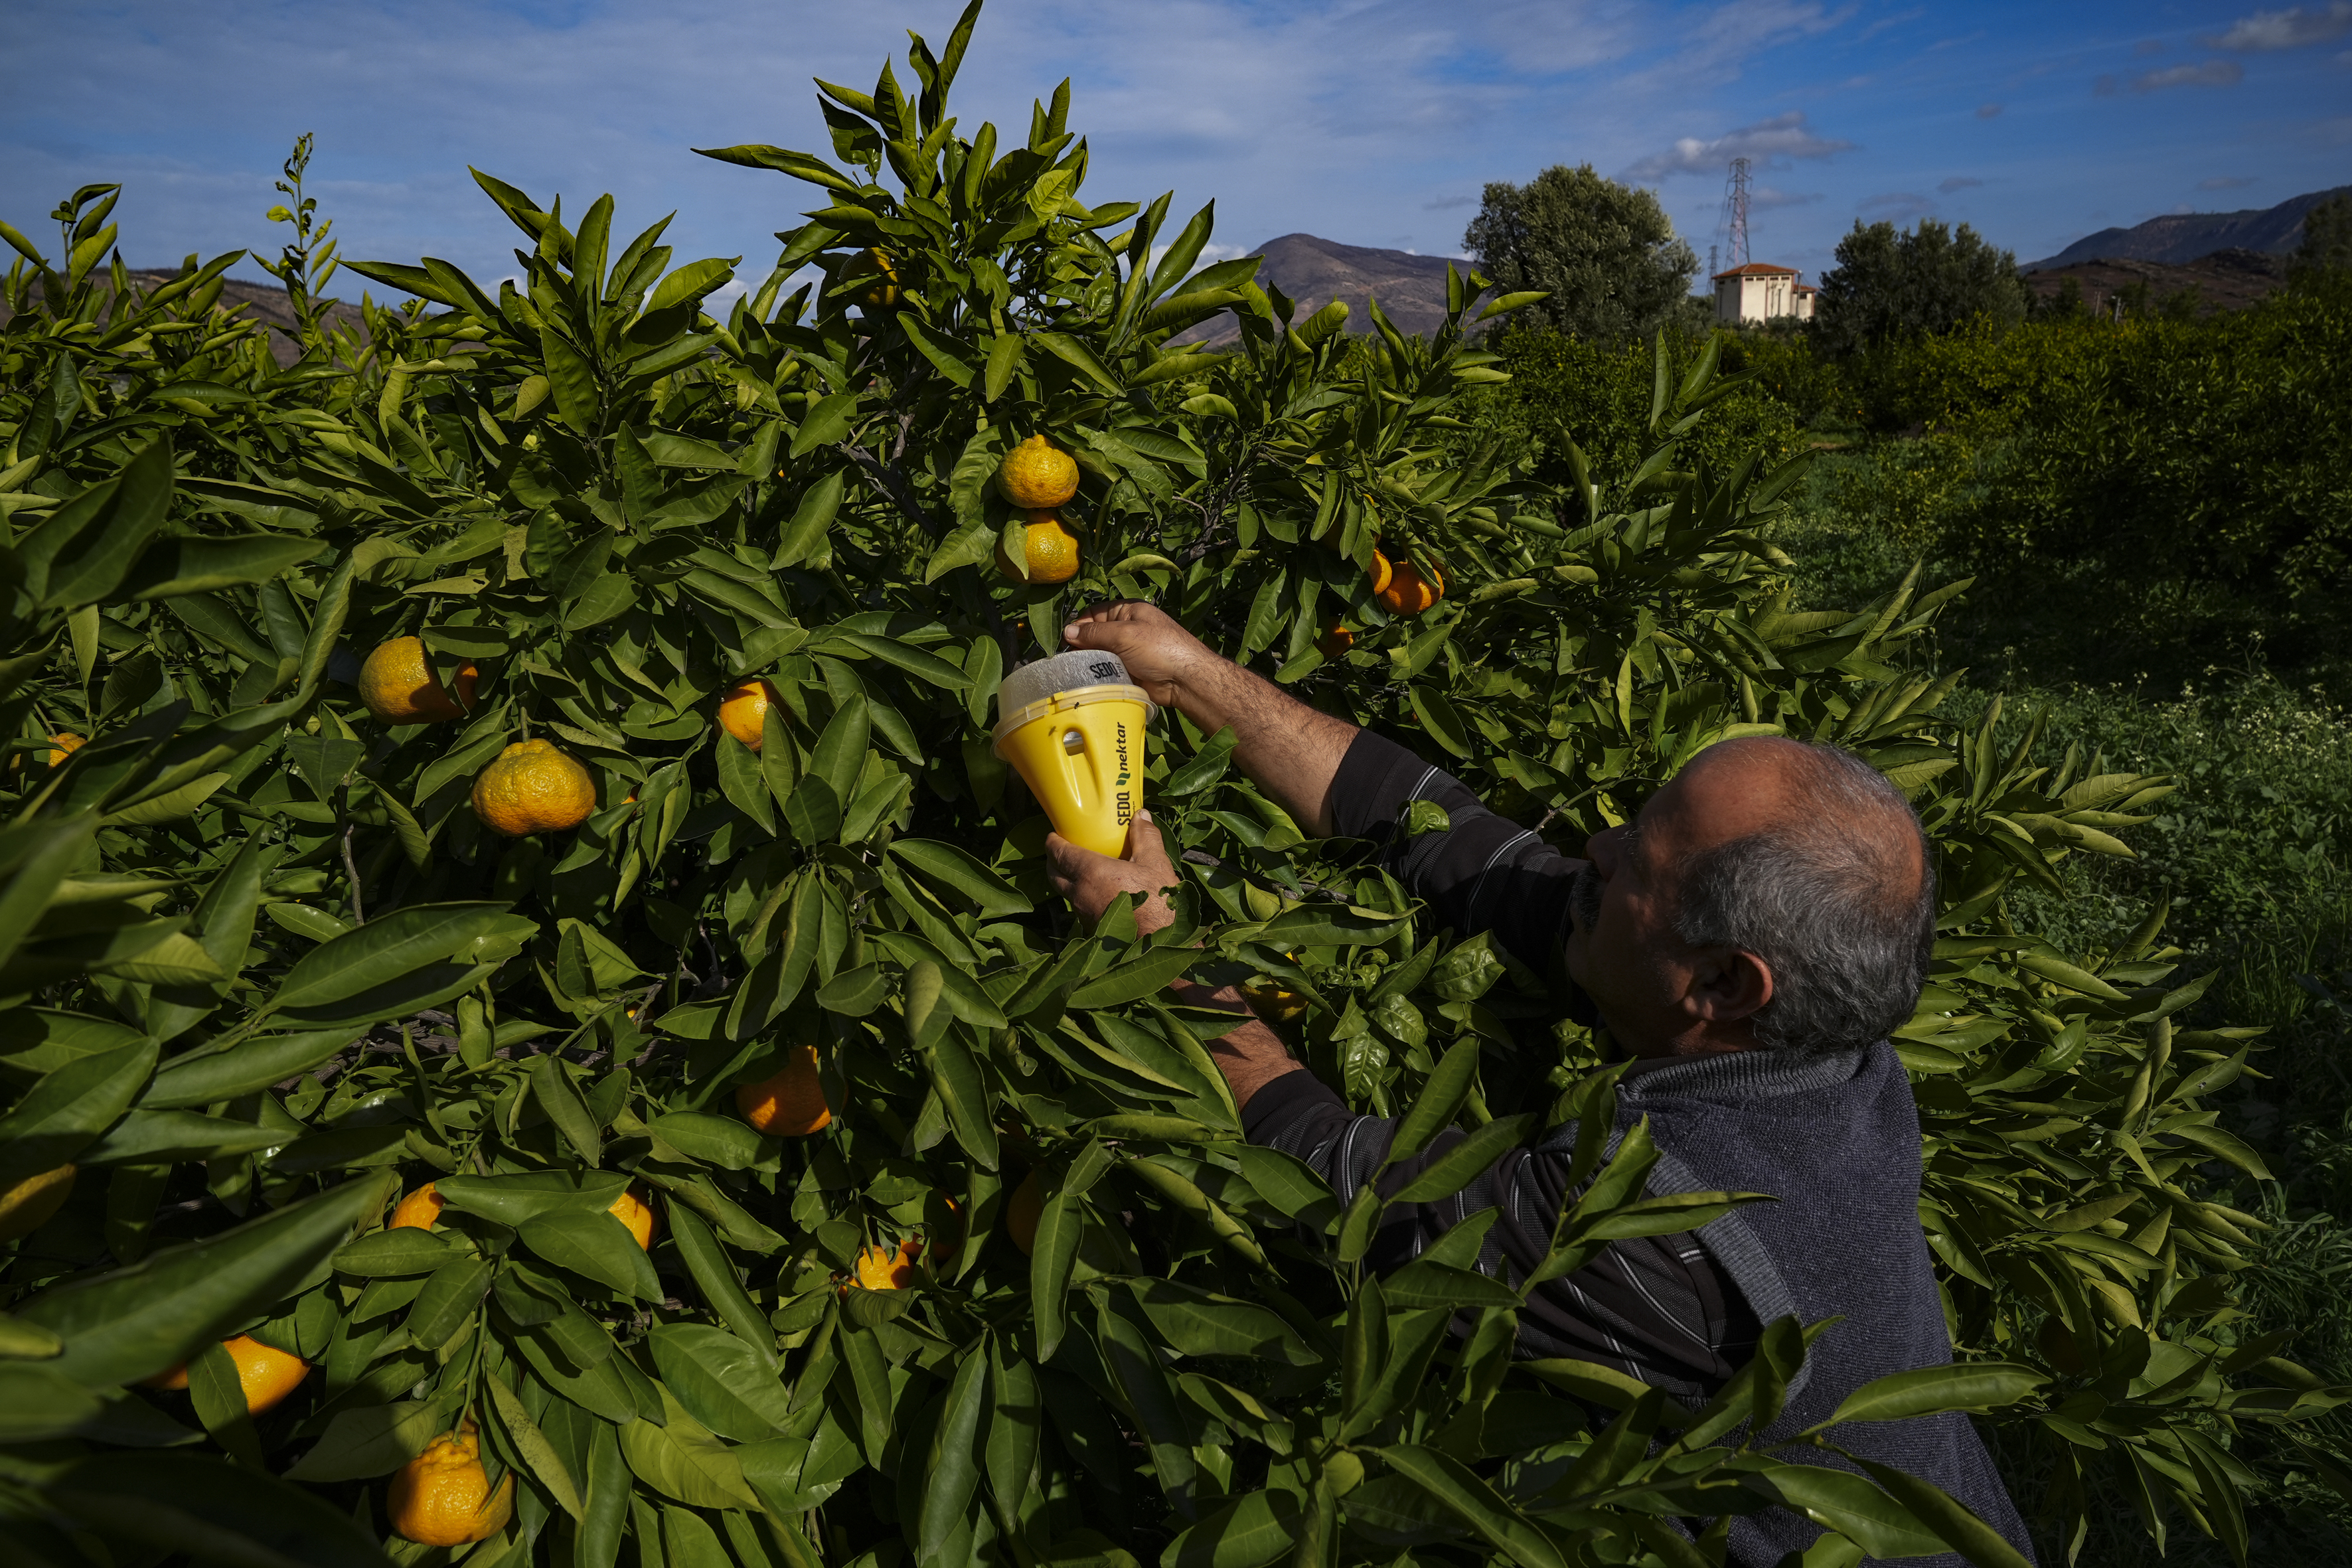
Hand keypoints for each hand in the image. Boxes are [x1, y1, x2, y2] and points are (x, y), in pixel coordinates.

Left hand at [1045, 810, 1180, 936]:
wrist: (1161, 942)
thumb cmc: (1158, 902)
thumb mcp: (1155, 862)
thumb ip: (1145, 836)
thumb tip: (1141, 815)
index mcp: (1091, 872)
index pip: (1059, 853)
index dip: (1053, 842)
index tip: (1053, 834)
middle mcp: (1080, 893)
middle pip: (1054, 874)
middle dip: (1053, 860)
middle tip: (1062, 849)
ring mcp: (1083, 913)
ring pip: (1064, 892)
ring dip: (1066, 879)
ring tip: (1080, 869)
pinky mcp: (1091, 926)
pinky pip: (1078, 906)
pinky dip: (1080, 894)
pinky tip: (1097, 890)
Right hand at [1062, 601, 1214, 707]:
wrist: (1184, 680)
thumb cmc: (1159, 648)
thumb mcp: (1125, 634)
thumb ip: (1095, 633)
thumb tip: (1068, 632)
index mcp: (1127, 612)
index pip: (1094, 613)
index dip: (1079, 625)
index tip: (1064, 640)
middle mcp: (1125, 629)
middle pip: (1094, 635)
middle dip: (1081, 646)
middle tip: (1066, 659)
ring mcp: (1126, 652)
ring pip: (1098, 655)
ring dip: (1088, 662)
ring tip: (1072, 671)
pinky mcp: (1127, 671)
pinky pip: (1106, 671)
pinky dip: (1097, 675)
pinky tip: (1086, 680)